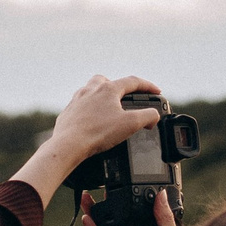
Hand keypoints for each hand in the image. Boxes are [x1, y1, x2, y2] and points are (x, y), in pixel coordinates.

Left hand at [11, 74, 162, 202]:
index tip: (157, 92)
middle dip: (120, 87)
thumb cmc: (97, 133)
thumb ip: (148, 116)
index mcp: (108, 89)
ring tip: (110, 109)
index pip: (133, 82)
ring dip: (103, 96)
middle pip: (108, 81)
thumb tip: (154, 116)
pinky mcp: (69, 112)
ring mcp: (77, 100)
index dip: (148, 87)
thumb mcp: (131, 124)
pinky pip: (81, 105)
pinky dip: (90, 109)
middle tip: (128, 98)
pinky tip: (94, 120)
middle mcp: (91, 90)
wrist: (68, 145)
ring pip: (92, 90)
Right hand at [81, 187, 185, 225]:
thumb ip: (164, 215)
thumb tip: (161, 194)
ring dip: (95, 214)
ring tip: (87, 199)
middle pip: (116, 218)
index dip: (126, 200)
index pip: (134, 213)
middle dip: (106, 205)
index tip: (120, 184)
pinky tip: (87, 218)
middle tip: (98, 188)